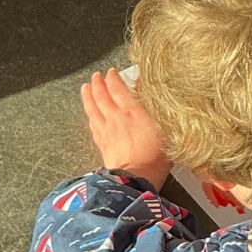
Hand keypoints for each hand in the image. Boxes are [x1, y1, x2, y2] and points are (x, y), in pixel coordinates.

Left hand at [80, 68, 170, 192]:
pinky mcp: (102, 143)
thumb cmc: (156, 156)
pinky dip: (89, 115)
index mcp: (132, 111)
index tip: (112, 71)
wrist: (137, 179)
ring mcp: (106, 130)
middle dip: (98, 83)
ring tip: (85, 87)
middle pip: (102, 95)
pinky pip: (92, 124)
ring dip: (88, 96)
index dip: (113, 78)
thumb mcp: (166, 129)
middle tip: (97, 75)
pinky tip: (89, 113)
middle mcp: (116, 117)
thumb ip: (157, 108)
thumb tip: (150, 92)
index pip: (118, 88)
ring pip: (92, 108)